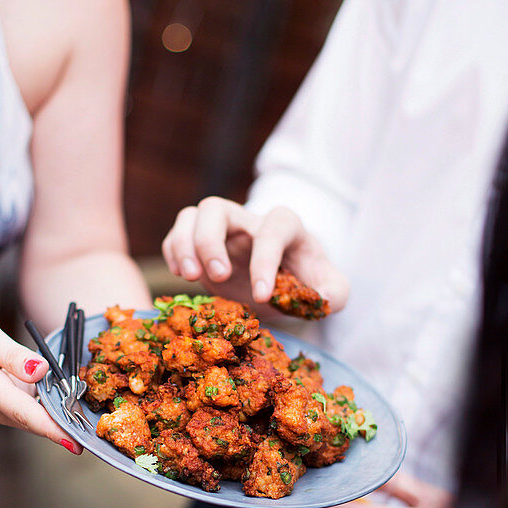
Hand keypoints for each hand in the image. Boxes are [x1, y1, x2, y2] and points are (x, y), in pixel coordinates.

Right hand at [0, 308, 82, 453]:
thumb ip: (12, 354)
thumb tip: (41, 370)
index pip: (26, 414)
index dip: (55, 429)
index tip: (78, 443)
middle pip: (35, 421)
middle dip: (67, 423)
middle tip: (99, 424)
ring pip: (32, 417)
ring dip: (59, 415)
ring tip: (89, 410)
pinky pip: (26, 410)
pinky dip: (46, 406)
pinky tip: (65, 396)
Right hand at [162, 198, 348, 309]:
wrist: (285, 281)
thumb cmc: (307, 281)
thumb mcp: (331, 289)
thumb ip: (335, 292)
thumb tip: (324, 299)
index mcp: (284, 227)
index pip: (272, 229)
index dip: (266, 260)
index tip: (263, 295)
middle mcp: (248, 221)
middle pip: (217, 208)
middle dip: (210, 242)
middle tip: (217, 277)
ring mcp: (221, 229)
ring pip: (191, 214)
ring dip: (184, 244)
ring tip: (189, 277)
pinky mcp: (200, 244)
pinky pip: (175, 234)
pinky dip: (172, 251)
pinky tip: (181, 276)